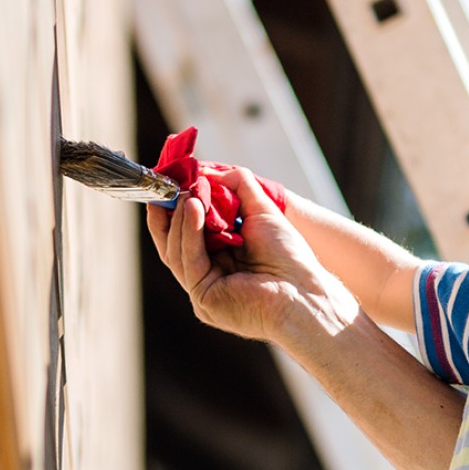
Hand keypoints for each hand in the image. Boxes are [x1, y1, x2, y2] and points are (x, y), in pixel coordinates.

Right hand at [147, 165, 353, 346]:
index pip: (187, 233)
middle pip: (174, 243)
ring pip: (177, 251)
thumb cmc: (289, 256)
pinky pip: (189, 260)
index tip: (172, 184)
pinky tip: (194, 209)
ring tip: (186, 194)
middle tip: (165, 188)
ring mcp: (205, 289)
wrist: (304, 290)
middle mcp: (210, 274)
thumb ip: (238, 186)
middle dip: (168, 215)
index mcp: (221, 258)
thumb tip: (208, 171)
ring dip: (180, 219)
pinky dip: (188, 233)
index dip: (177, 209)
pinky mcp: (204, 298)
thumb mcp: (261, 210)